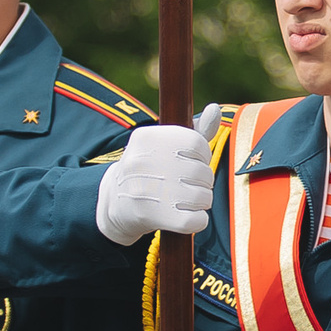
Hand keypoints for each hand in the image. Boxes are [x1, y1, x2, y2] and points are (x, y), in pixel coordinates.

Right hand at [96, 125, 215, 247]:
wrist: (115, 202)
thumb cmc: (149, 169)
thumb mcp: (165, 145)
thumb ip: (195, 130)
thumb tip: (215, 109)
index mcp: (147, 138)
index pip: (197, 144)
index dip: (201, 156)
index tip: (189, 162)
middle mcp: (144, 162)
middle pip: (203, 172)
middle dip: (201, 182)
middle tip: (186, 184)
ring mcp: (148, 190)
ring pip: (204, 197)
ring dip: (200, 202)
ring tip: (184, 200)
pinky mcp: (153, 217)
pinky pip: (197, 221)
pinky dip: (197, 221)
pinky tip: (182, 216)